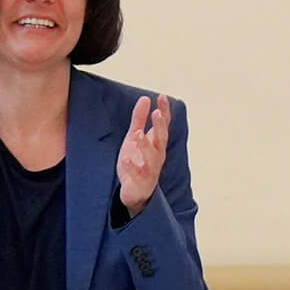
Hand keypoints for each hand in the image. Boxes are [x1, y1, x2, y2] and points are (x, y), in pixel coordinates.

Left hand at [116, 93, 170, 215]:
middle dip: (159, 127)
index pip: (163, 125)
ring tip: (138, 134)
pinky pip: (137, 173)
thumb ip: (139, 119)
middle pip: (161, 139)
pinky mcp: (140, 181)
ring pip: (151, 157)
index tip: (162, 97)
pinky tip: (125, 159)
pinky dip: (131, 167)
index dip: (164, 111)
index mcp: (157, 144)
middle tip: (156, 114)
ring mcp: (149, 169)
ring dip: (145, 146)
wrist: (135, 191)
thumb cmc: (137, 162)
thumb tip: (145, 99)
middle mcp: (157, 155)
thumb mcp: (135, 138)